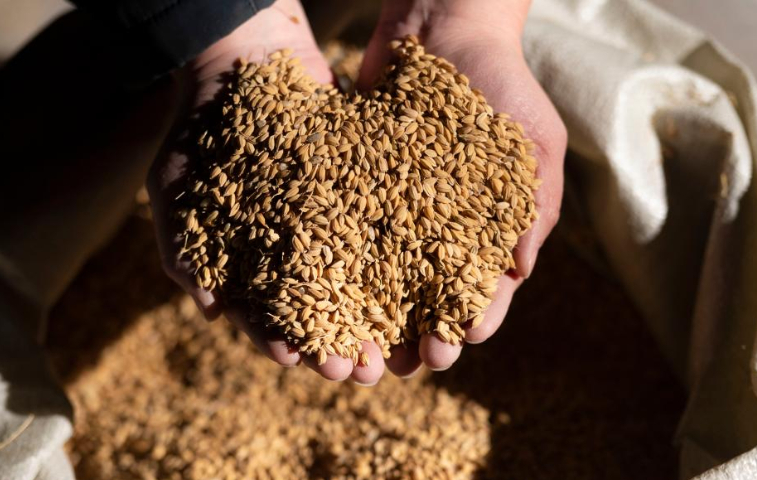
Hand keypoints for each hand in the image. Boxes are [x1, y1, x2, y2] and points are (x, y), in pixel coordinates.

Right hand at [147, 0, 386, 383]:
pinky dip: (401, 262)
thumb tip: (210, 310)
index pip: (265, 314)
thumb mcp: (174, 185)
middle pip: (321, 309)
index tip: (299, 360)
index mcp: (248, 261)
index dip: (281, 339)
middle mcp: (293, 249)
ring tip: (397, 348)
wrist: (243, 55)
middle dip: (339, 342)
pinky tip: (420, 285)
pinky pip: (385, 233)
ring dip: (377, 319)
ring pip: (359, 282)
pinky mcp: (362, 192)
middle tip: (362, 371)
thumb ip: (183, 247)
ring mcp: (330, 222)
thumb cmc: (199, 125)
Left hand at [357, 0, 566, 373]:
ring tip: (357, 347)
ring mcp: (396, 211)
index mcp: (488, 228)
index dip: (469, 320)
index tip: (453, 345)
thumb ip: (533, 205)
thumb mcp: (533, 141)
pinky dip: (335, 267)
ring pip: (381, 278)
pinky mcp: (357, 189)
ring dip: (371, 317)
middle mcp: (439, 229)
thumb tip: (520, 272)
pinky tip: (319, 294)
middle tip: (400, 365)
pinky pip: (345, 234)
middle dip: (415, 333)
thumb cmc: (501, 84)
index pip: (481, 289)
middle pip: (425, 297)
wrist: (443, 27)